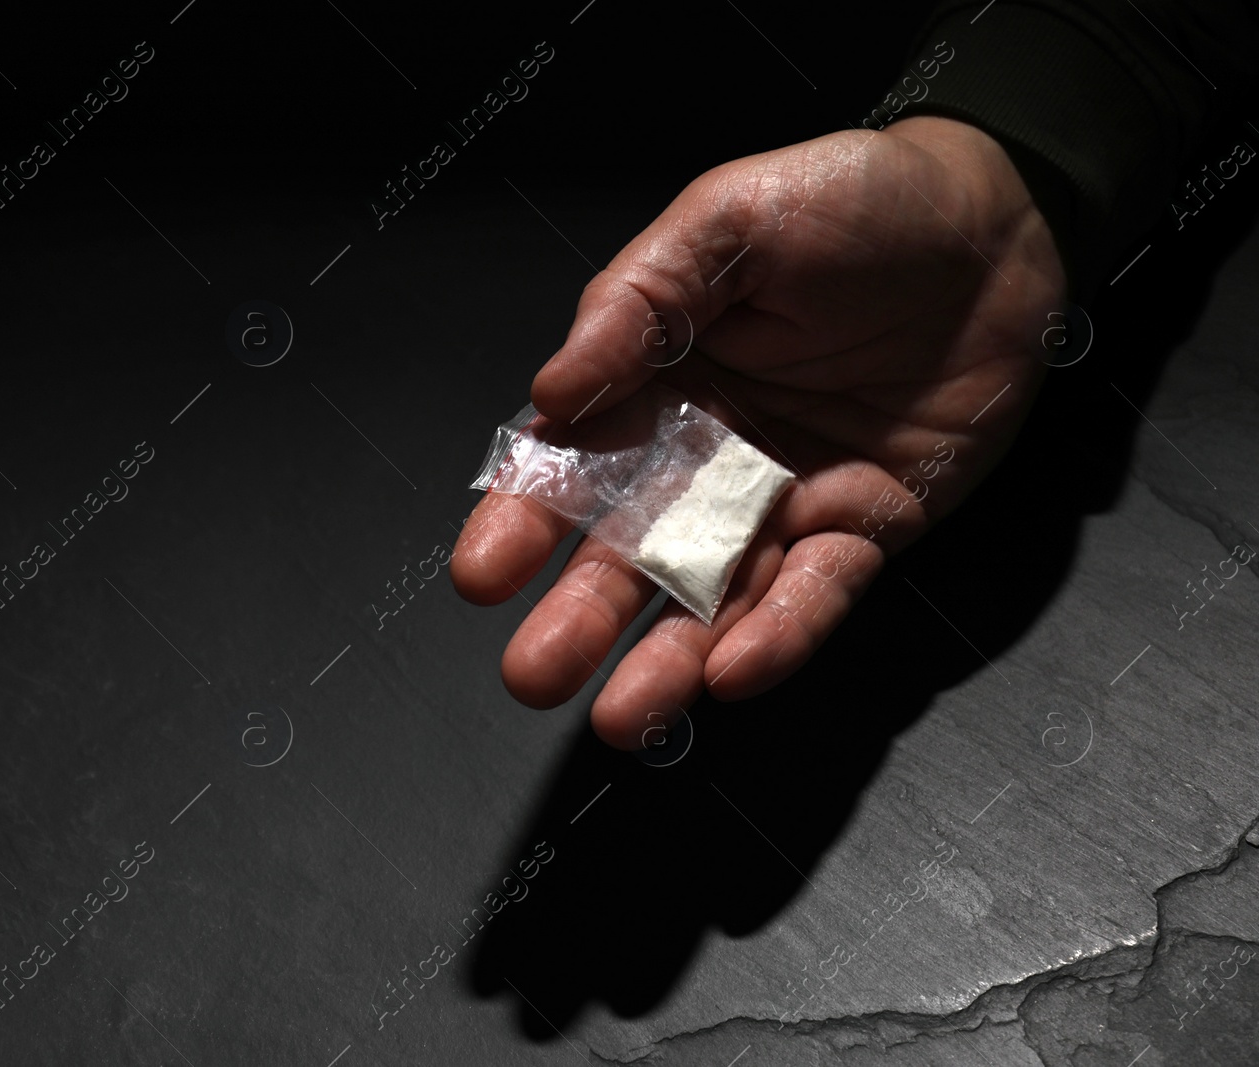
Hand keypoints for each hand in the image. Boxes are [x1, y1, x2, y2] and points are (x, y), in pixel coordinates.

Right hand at [451, 116, 1066, 748]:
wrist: (999, 221)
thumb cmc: (855, 201)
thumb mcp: (726, 220)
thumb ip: (635, 301)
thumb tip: (552, 389)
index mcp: (654, 381)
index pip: (569, 463)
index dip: (522, 518)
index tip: (485, 572)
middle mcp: (707, 455)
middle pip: (628, 550)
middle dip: (579, 617)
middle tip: (534, 674)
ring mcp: (783, 501)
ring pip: (714, 598)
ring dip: (666, 660)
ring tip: (622, 714)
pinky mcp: (863, 527)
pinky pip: (817, 593)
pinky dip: (779, 634)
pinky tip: (735, 670)